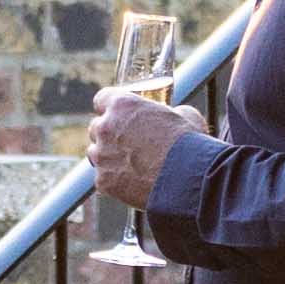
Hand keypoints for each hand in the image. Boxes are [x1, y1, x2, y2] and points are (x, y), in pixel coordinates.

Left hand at [83, 80, 198, 201]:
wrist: (187, 178)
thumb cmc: (189, 143)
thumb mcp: (185, 115)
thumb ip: (170, 112)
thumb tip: (175, 115)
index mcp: (122, 105)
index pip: (102, 99)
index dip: (110, 107)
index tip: (118, 115)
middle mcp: (105, 127)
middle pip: (97, 127)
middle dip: (109, 133)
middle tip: (127, 142)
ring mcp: (101, 155)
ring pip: (95, 153)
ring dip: (108, 156)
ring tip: (130, 165)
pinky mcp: (103, 181)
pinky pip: (103, 178)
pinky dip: (114, 181)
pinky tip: (133, 184)